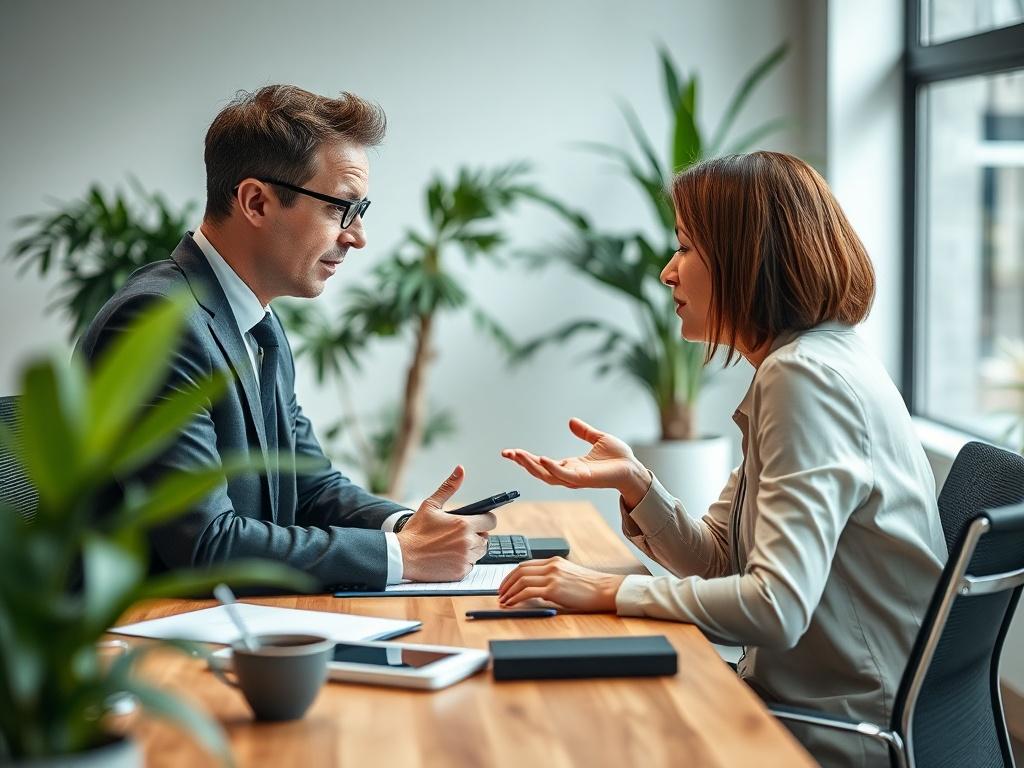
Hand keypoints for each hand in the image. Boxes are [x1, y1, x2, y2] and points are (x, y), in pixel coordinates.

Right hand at [397, 466, 496, 582]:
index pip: (491, 521)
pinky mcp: (460, 573)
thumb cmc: (415, 530)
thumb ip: (448, 487)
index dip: (486, 519)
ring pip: (480, 552)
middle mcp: (467, 542)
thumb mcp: (430, 505)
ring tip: (455, 545)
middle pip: (486, 538)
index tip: (479, 520)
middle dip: (477, 535)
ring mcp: (464, 559)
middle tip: (461, 534)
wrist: (401, 557)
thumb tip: (460, 469)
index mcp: (463, 524)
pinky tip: (450, 557)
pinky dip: (464, 562)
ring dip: (472, 549)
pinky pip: (471, 566)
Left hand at [497, 557, 624, 611]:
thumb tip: (534, 589)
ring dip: (509, 591)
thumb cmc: (589, 587)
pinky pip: (527, 591)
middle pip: (520, 570)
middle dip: (506, 582)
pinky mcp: (553, 588)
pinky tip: (512, 604)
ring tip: (503, 600)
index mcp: (554, 561)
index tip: (505, 584)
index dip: (511, 575)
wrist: (604, 590)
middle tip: (500, 593)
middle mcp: (551, 565)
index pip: (525, 564)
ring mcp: (552, 576)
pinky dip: (516, 598)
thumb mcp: (568, 576)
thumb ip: (552, 577)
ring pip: (521, 580)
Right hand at [501, 417, 651, 507]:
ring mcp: (575, 478)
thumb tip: (571, 422)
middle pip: (539, 471)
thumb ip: (584, 432)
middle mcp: (570, 474)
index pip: (542, 464)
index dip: (526, 459)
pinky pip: (564, 476)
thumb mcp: (598, 439)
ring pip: (547, 475)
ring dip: (531, 466)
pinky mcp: (584, 479)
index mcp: (570, 466)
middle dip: (523, 463)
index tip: (510, 452)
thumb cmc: (619, 458)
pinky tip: (541, 459)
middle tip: (508, 453)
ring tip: (518, 456)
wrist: (634, 469)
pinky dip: (552, 468)